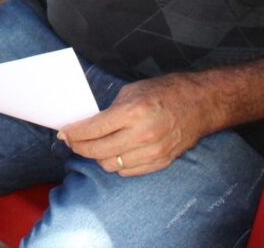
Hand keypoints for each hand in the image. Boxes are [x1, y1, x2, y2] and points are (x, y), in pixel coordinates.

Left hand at [59, 74, 210, 176]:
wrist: (199, 104)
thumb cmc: (162, 93)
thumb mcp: (130, 92)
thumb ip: (109, 111)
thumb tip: (86, 126)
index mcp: (133, 112)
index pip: (93, 129)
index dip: (73, 134)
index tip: (63, 134)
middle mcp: (142, 135)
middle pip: (98, 151)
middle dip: (79, 147)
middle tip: (72, 142)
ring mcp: (154, 152)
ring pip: (111, 165)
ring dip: (97, 157)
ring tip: (92, 147)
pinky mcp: (162, 162)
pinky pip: (129, 172)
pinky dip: (116, 164)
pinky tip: (112, 154)